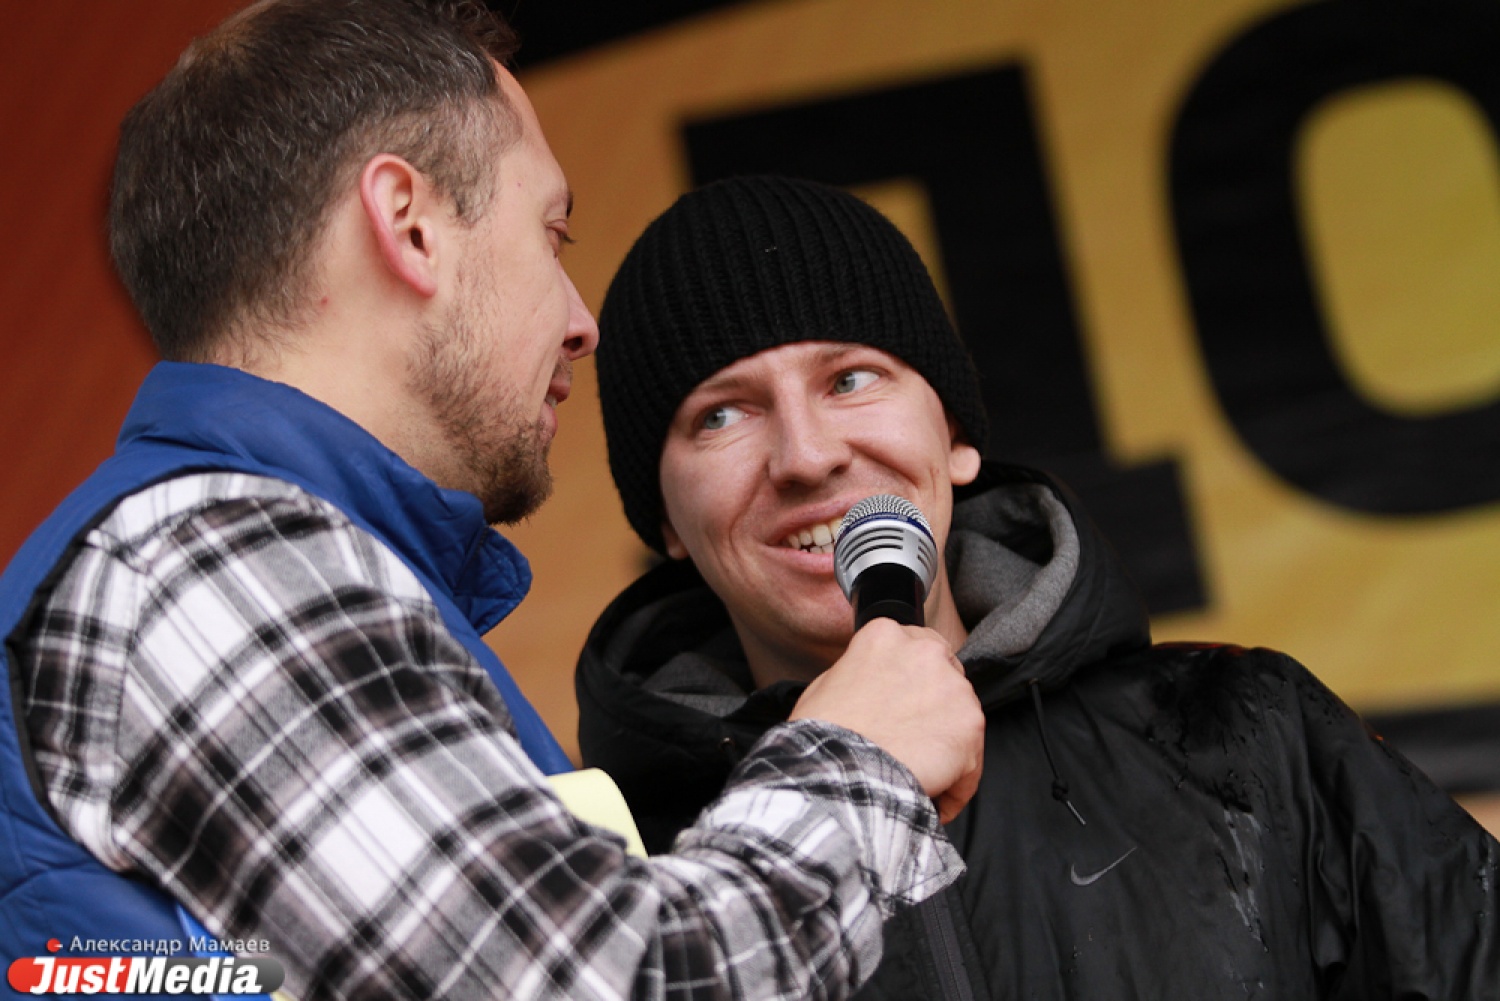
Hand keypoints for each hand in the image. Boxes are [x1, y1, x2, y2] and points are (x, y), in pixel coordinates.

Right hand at [788, 618, 983, 822]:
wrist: (839, 773)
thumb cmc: (824, 736)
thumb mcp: (826, 684)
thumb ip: (860, 670)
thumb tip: (872, 682)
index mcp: (886, 636)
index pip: (917, 647)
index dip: (913, 682)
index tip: (907, 704)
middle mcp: (926, 652)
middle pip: (946, 677)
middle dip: (935, 708)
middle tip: (913, 739)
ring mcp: (954, 688)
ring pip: (961, 719)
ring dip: (945, 745)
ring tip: (919, 775)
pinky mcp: (971, 726)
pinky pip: (971, 762)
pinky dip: (956, 784)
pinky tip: (934, 797)